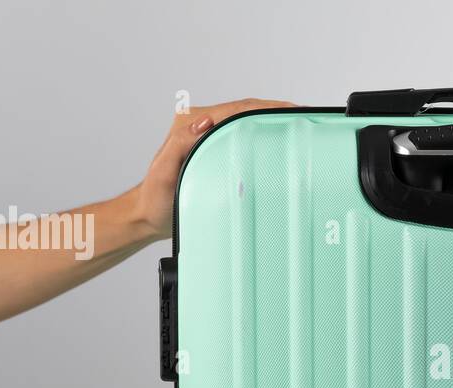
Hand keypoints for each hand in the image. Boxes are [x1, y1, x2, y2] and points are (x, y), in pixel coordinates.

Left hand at [131, 98, 295, 240]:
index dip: (264, 108)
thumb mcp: (165, 170)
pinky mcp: (214, 148)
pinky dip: (261, 133)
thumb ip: (181, 143)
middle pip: (244, 110)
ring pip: (245, 120)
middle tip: (301, 115)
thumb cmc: (157, 198)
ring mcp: (208, 136)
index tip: (288, 111)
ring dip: (269, 119)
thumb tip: (204, 124)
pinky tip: (277, 138)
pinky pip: (241, 135)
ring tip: (296, 123)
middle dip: (274, 110)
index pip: (234, 110)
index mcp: (189, 124)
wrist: (150, 215)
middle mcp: (199, 125)